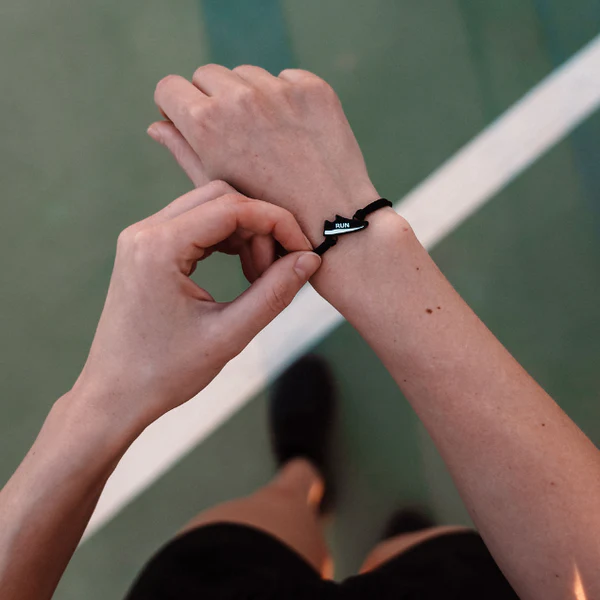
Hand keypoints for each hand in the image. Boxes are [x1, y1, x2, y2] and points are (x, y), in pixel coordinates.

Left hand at [74, 181, 320, 427]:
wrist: (115, 394)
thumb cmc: (165, 372)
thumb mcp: (228, 335)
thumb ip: (274, 293)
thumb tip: (309, 259)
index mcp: (159, 247)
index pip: (233, 207)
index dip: (277, 223)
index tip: (304, 249)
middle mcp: (145, 231)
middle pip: (221, 197)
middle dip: (260, 226)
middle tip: (280, 268)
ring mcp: (142, 238)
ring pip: (209, 208)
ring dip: (244, 233)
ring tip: (260, 276)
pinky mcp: (146, 249)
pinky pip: (195, 226)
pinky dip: (226, 241)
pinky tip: (242, 271)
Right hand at [149, 65, 379, 244]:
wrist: (330, 221)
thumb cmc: (266, 212)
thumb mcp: (216, 188)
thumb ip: (182, 151)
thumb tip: (156, 125)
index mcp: (205, 123)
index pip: (169, 87)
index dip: (174, 104)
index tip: (188, 118)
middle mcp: (239, 98)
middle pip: (206, 75)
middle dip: (211, 98)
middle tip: (232, 132)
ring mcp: (278, 90)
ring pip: (246, 75)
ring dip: (249, 96)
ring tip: (266, 136)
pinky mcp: (312, 89)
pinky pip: (285, 79)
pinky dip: (285, 99)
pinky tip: (293, 132)